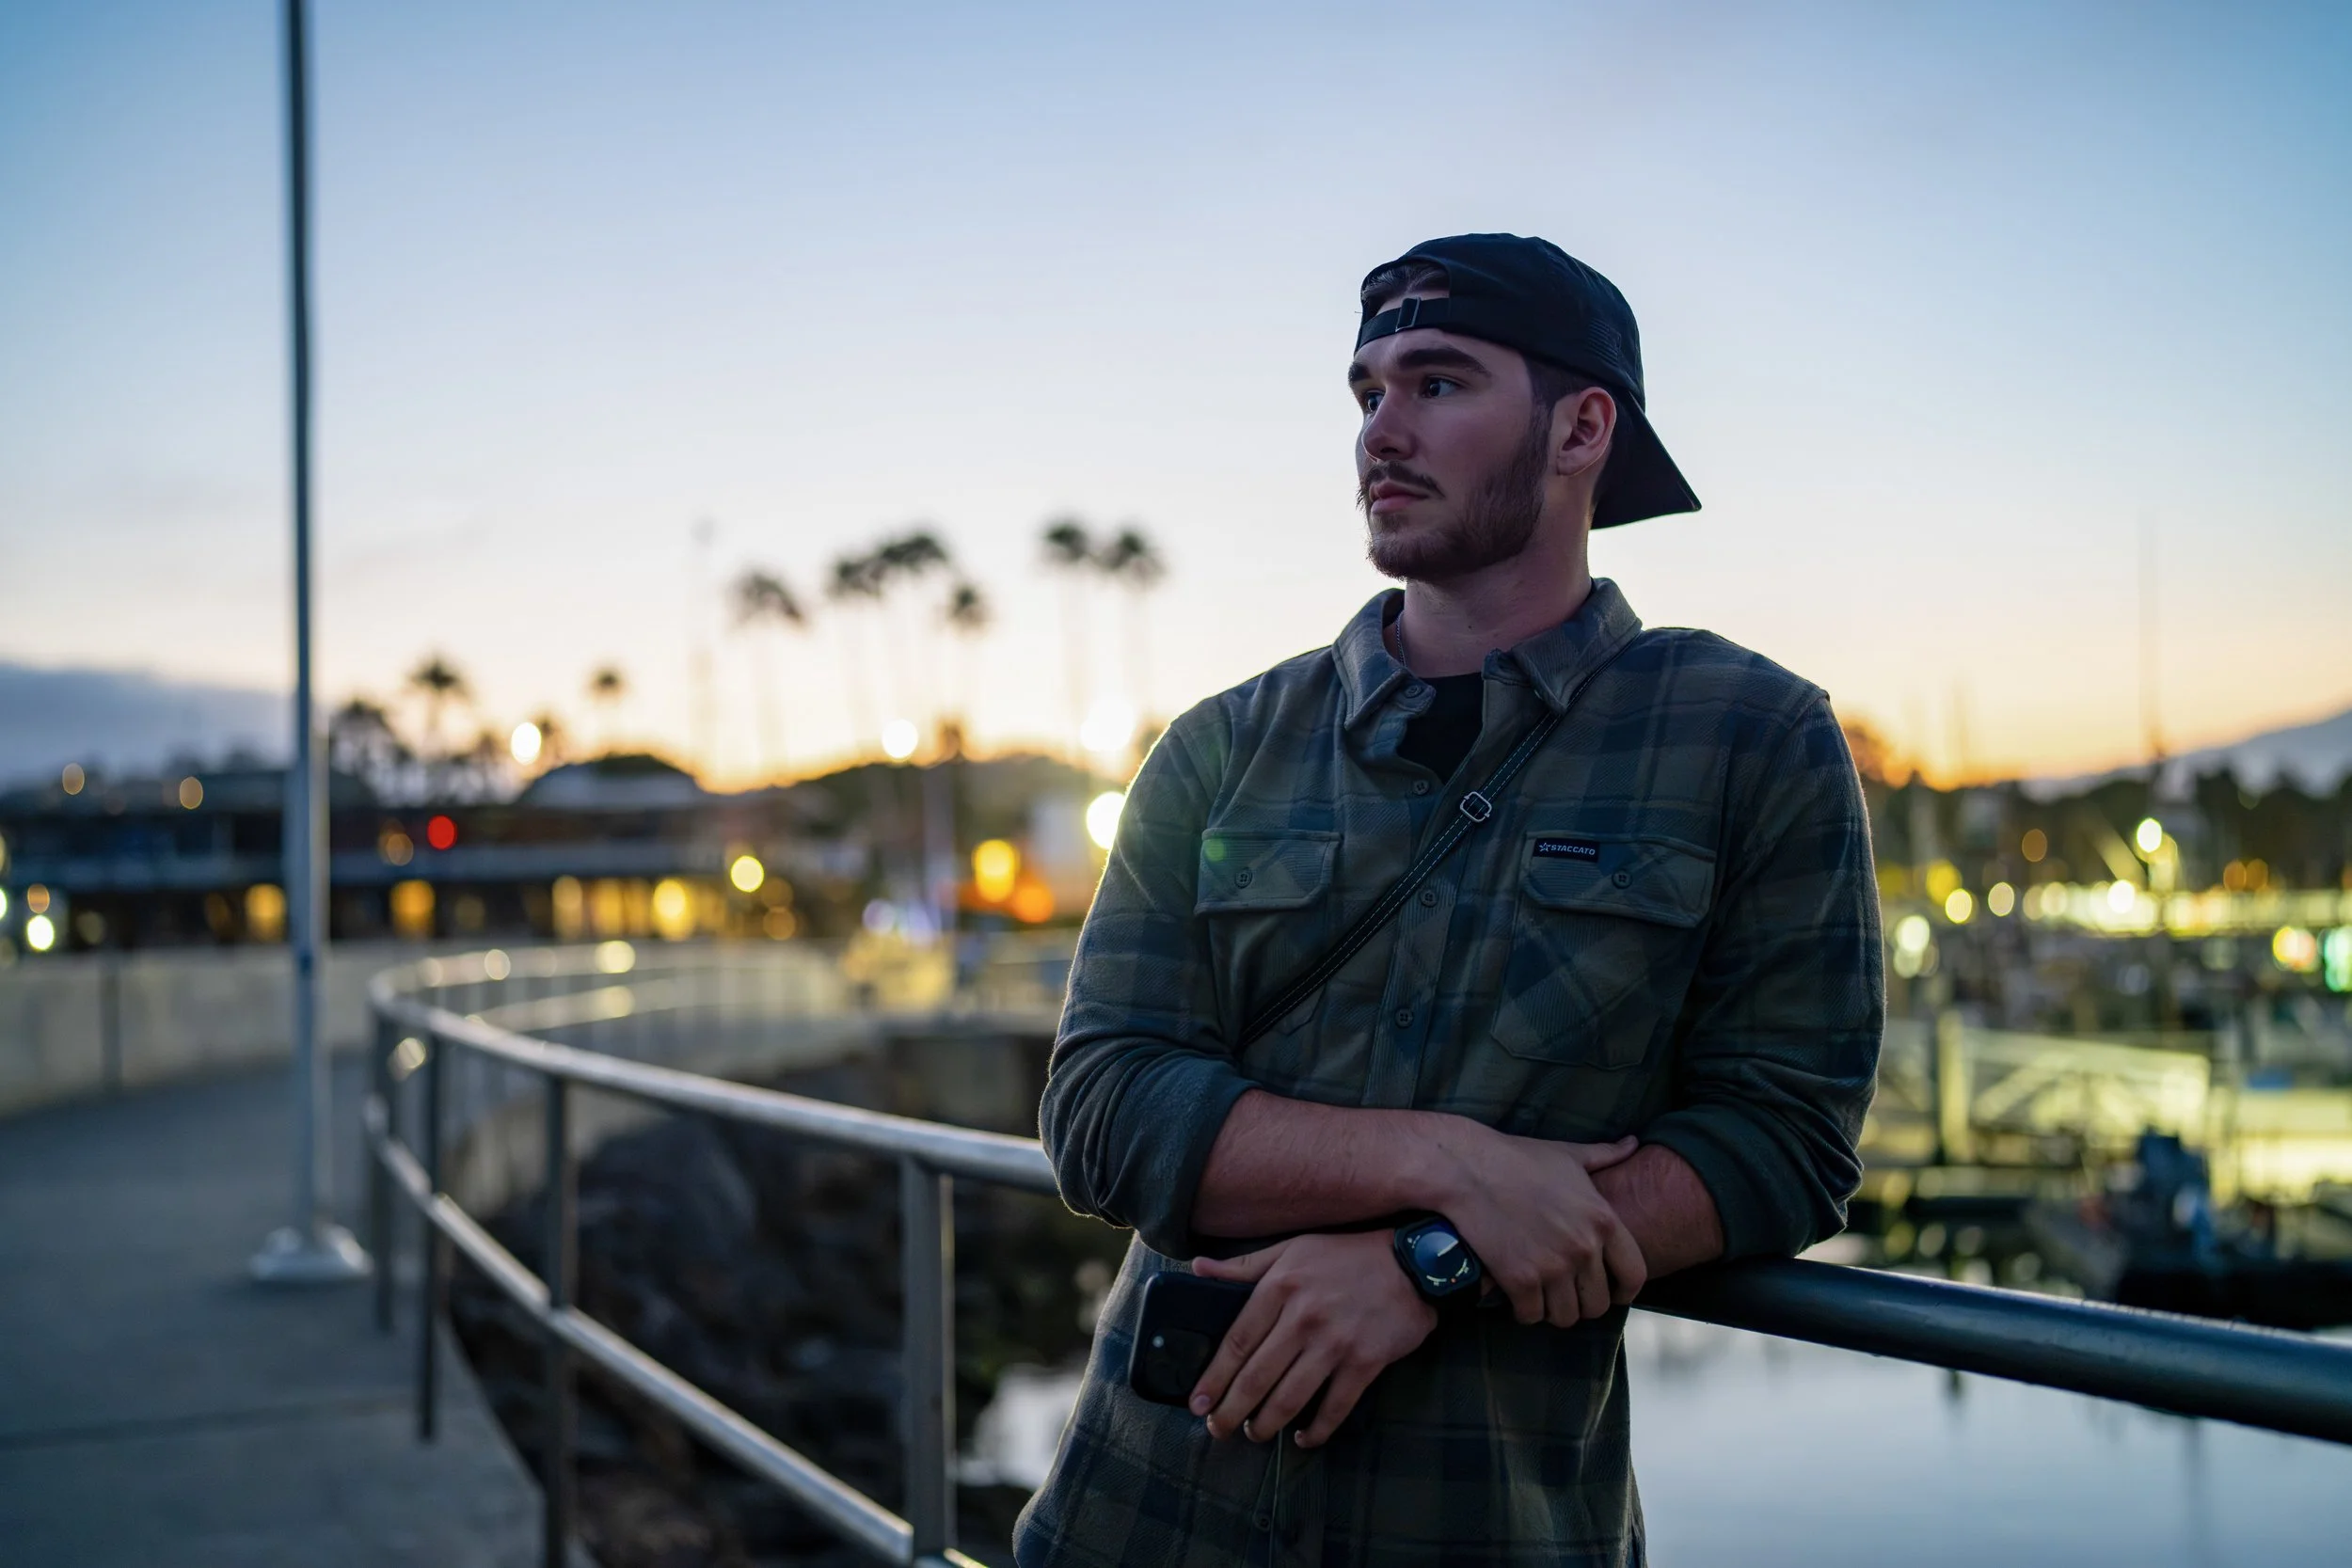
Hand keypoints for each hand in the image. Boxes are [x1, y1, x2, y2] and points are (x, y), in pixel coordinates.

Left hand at [1185, 1232, 1436, 1449]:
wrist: (1412, 1263)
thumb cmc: (1345, 1255)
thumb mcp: (1291, 1249)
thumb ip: (1243, 1265)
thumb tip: (1197, 1268)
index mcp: (1280, 1287)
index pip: (1236, 1342)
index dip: (1214, 1378)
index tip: (1198, 1403)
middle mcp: (1303, 1317)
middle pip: (1257, 1377)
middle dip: (1232, 1411)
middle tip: (1218, 1429)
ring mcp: (1336, 1343)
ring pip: (1290, 1398)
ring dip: (1266, 1424)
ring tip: (1254, 1434)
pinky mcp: (1366, 1363)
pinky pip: (1335, 1407)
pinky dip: (1316, 1430)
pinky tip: (1303, 1438)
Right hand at [1423, 1127, 1645, 1326]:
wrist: (1469, 1169)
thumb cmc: (1518, 1158)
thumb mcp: (1568, 1154)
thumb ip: (1605, 1155)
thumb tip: (1632, 1143)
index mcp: (1602, 1220)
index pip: (1634, 1274)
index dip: (1626, 1290)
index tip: (1614, 1293)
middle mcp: (1583, 1249)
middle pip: (1598, 1304)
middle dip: (1583, 1303)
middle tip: (1567, 1293)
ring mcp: (1552, 1268)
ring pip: (1566, 1317)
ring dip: (1554, 1310)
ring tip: (1543, 1297)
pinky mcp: (1519, 1280)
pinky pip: (1532, 1315)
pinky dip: (1525, 1311)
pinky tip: (1518, 1296)